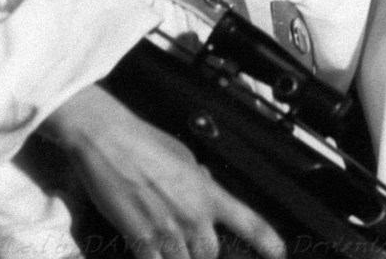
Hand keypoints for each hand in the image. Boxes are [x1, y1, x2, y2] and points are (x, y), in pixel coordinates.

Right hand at [41, 85, 286, 258]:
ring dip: (179, 258)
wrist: (107, 139)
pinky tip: (152, 253)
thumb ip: (197, 178)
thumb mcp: (181, 154)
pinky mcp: (141, 239)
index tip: (279, 253)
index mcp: (206, 191)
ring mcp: (167, 229)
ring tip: (170, 245)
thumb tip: (204, 185)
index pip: (248, 221)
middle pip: (211, 254)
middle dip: (203, 254)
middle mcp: (192, 214)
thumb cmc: (141, 140)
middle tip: (193, 245)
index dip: (267, 242)